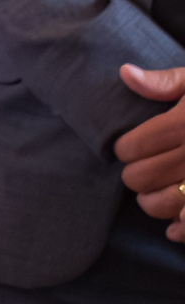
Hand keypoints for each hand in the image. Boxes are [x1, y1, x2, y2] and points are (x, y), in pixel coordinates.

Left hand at [114, 64, 184, 241]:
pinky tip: (175, 225)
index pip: (135, 146)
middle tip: (140, 171)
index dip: (124, 149)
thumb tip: (126, 74)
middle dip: (134, 176)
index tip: (128, 149)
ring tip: (153, 194)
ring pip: (165, 203)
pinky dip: (182, 229)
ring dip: (152, 202)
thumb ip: (166, 82)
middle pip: (143, 176)